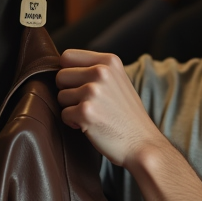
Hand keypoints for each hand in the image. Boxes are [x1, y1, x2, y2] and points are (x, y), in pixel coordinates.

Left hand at [56, 50, 166, 167]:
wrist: (141, 143)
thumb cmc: (126, 115)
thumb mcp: (118, 81)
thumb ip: (96, 69)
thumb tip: (62, 65)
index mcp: (109, 61)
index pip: (67, 56)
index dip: (68, 73)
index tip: (80, 86)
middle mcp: (101, 72)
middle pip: (60, 76)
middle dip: (68, 92)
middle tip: (88, 103)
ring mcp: (93, 91)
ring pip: (60, 96)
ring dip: (71, 108)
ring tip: (92, 114)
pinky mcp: (86, 112)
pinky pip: (63, 114)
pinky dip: (73, 123)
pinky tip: (90, 125)